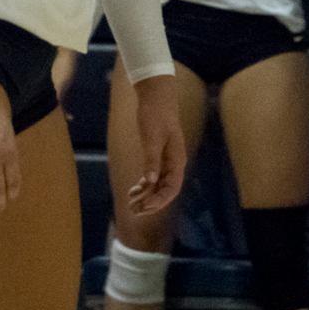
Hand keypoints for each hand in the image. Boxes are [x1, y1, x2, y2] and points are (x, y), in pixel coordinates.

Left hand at [125, 74, 186, 214]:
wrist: (155, 98)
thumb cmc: (155, 115)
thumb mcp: (152, 137)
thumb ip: (152, 160)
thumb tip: (150, 182)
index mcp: (176, 160)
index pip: (171, 188)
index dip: (159, 200)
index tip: (144, 207)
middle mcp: (174, 164)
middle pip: (165, 190)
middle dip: (151, 203)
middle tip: (134, 211)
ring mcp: (166, 161)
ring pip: (157, 185)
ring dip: (146, 196)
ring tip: (131, 205)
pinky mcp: (158, 156)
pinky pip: (153, 177)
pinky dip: (144, 186)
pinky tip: (133, 191)